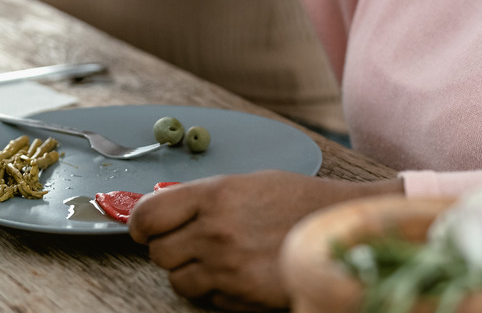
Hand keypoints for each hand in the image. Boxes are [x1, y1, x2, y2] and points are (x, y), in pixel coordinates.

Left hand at [128, 170, 404, 309]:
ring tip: (216, 258)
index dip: (140, 224)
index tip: (144, 228)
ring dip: (189, 272)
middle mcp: (215, 231)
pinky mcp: (240, 295)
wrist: (341, 230)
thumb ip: (205, 197)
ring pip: (177, 279)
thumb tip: (167, 211)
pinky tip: (237, 273)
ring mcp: (227, 267)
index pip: (148, 214)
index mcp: (215, 195)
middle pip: (157, 251)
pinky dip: (214, 289)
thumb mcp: (248, 183)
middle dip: (168, 248)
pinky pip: (206, 297)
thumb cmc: (298, 202)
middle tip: (187, 242)